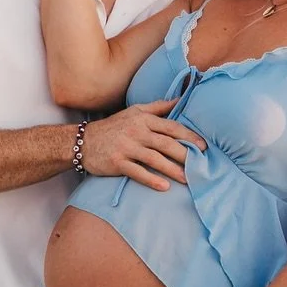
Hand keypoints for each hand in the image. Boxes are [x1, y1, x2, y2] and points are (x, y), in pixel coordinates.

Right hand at [80, 100, 205, 190]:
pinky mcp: (117, 163)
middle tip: (200, 165)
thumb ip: (158, 107)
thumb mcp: (134, 111)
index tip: (203, 146)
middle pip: (166, 144)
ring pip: (155, 159)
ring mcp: (126, 147)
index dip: (189, 136)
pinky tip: (164, 187)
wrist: (82, 141)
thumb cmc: (113, 127)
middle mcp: (136, 132)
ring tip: (187, 179)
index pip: (171, 127)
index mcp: (143, 119)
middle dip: (185, 155)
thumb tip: (181, 99)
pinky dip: (151, 180)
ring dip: (172, 170)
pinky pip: (137, 172)